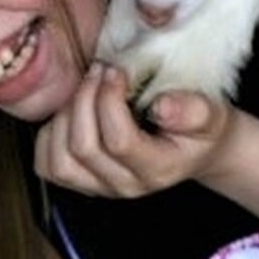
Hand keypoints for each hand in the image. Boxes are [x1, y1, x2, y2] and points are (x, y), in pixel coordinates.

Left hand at [34, 62, 239, 197]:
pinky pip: (47, 166)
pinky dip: (50, 135)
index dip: (109, 101)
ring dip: (64, 118)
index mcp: (157, 170)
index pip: (119, 142)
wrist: (194, 151)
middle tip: (98, 71)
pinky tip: (72, 113)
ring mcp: (100, 188)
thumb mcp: (211, 115)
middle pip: (83, 148)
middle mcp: (125, 185)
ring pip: (60, 161)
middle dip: (85, 100)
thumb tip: (162, 106)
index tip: (116, 71)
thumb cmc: (200, 130)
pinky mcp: (81, 182)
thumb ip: (192, 110)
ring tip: (85, 92)